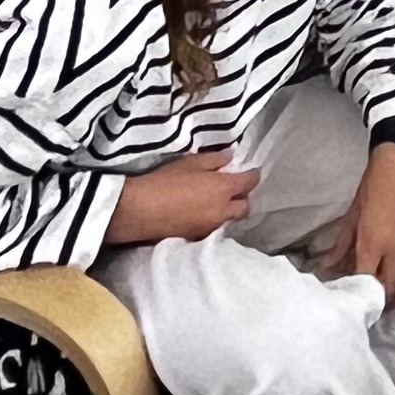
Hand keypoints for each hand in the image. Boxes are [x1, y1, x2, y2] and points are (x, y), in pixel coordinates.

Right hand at [108, 153, 261, 243]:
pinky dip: (214, 220)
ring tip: (219, 202)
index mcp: (223, 189)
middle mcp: (222, 211)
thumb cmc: (166, 181)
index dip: (252, 175)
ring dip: (230, 211)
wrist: (142, 210)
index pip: (249, 183)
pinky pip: (214, 228)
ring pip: (230, 220)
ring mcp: (210, 227)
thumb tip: (230, 157)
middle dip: (245, 198)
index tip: (251, 172)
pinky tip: (203, 214)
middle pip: (245, 207)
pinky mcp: (197, 238)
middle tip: (236, 189)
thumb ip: (214, 160)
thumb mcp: (190, 163)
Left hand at [323, 145, 394, 306]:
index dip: (361, 294)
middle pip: (391, 287)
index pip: (366, 281)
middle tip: (375, 307)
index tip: (356, 302)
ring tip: (392, 300)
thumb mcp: (352, 216)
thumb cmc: (372, 187)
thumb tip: (326, 267)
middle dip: (383, 301)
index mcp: (373, 244)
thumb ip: (342, 245)